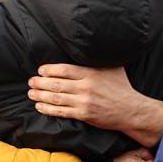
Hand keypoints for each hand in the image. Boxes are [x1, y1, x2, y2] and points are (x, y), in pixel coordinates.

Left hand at [28, 64, 162, 146]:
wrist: (131, 110)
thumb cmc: (122, 87)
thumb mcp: (113, 67)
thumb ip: (99, 59)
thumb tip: (90, 46)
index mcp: (91, 73)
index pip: (64, 70)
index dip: (49, 70)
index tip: (41, 70)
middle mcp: (86, 87)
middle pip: (56, 84)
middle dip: (40, 83)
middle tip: (31, 82)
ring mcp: (84, 102)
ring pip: (56, 98)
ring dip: (40, 96)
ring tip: (31, 93)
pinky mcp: (84, 114)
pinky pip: (61, 112)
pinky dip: (48, 109)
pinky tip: (40, 106)